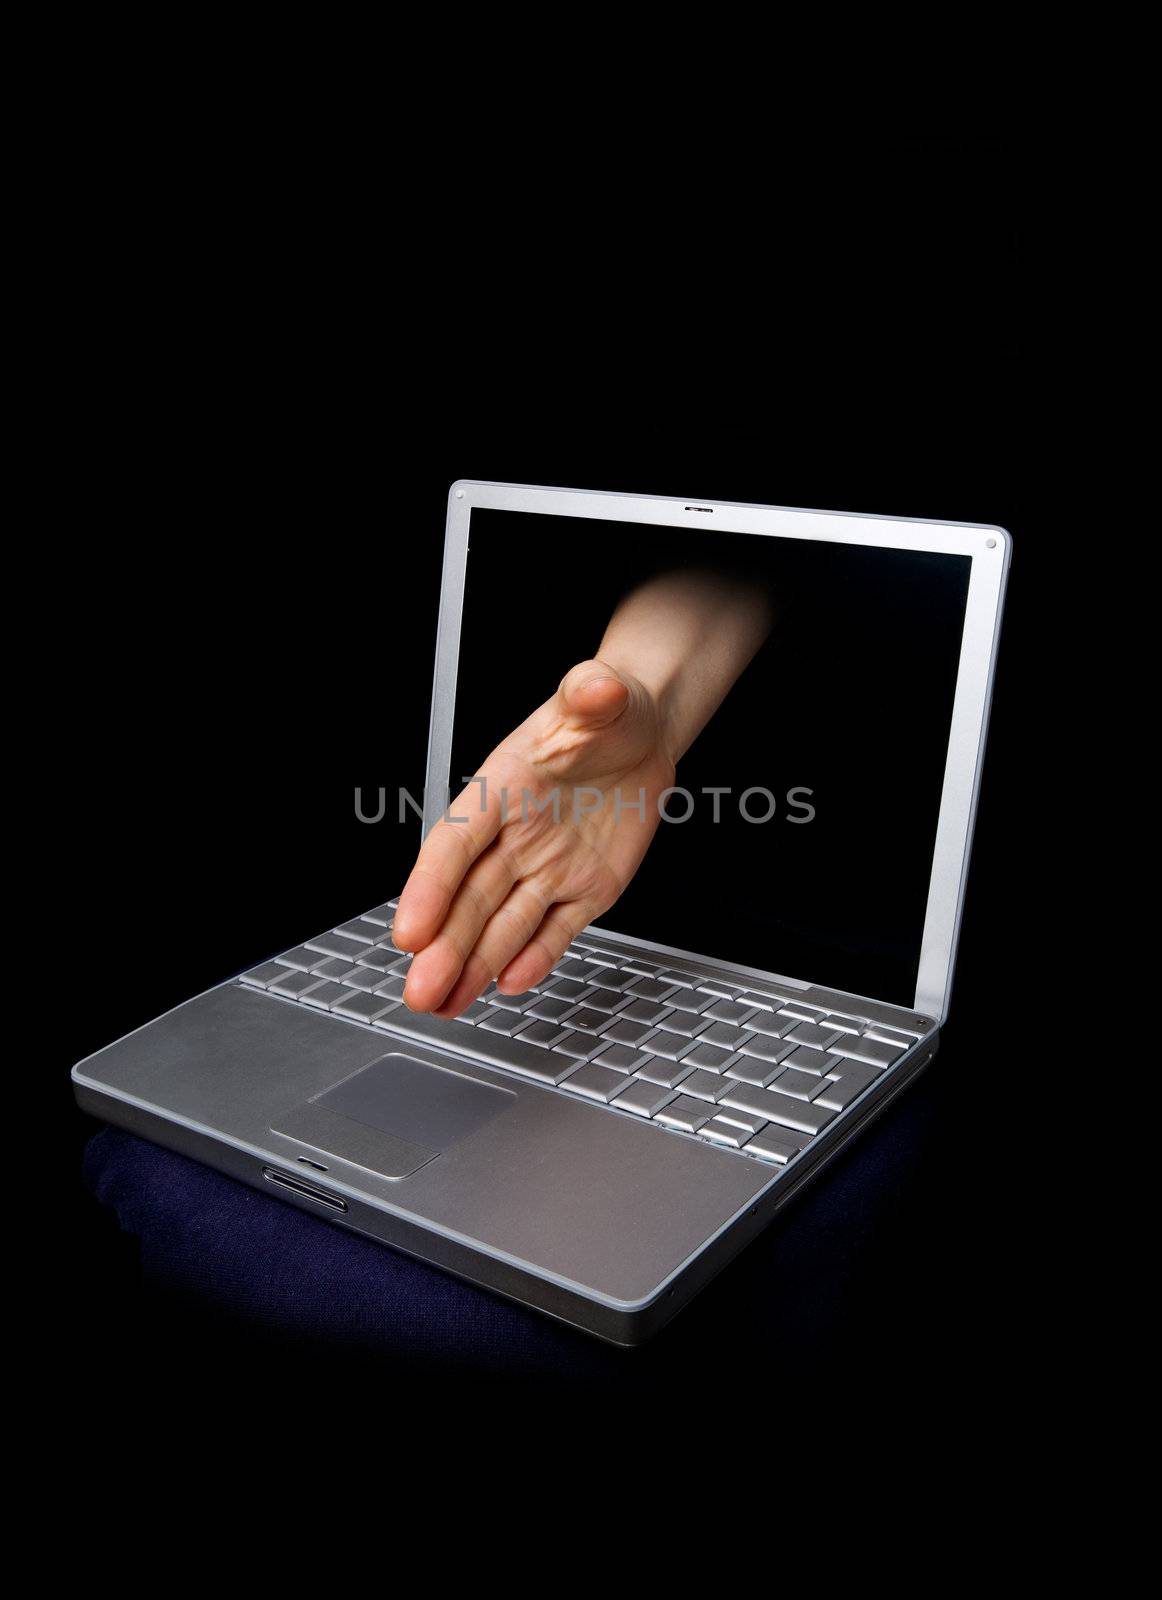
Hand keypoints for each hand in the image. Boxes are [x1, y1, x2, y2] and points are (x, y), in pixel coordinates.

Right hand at [393, 659, 673, 1014]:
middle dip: (445, 948)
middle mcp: (516, 835)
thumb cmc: (607, 712)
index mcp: (501, 788)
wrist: (641, 735)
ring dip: (475, 965)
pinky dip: (537, 957)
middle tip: (420, 991)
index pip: (456, 844)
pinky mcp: (584, 889)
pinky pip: (556, 929)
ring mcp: (548, 867)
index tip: (409, 930)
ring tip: (446, 1003)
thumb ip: (591, 694)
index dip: (430, 889)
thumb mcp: (600, 695)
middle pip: (471, 900)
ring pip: (504, 925)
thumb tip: (593, 686)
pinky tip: (511, 984)